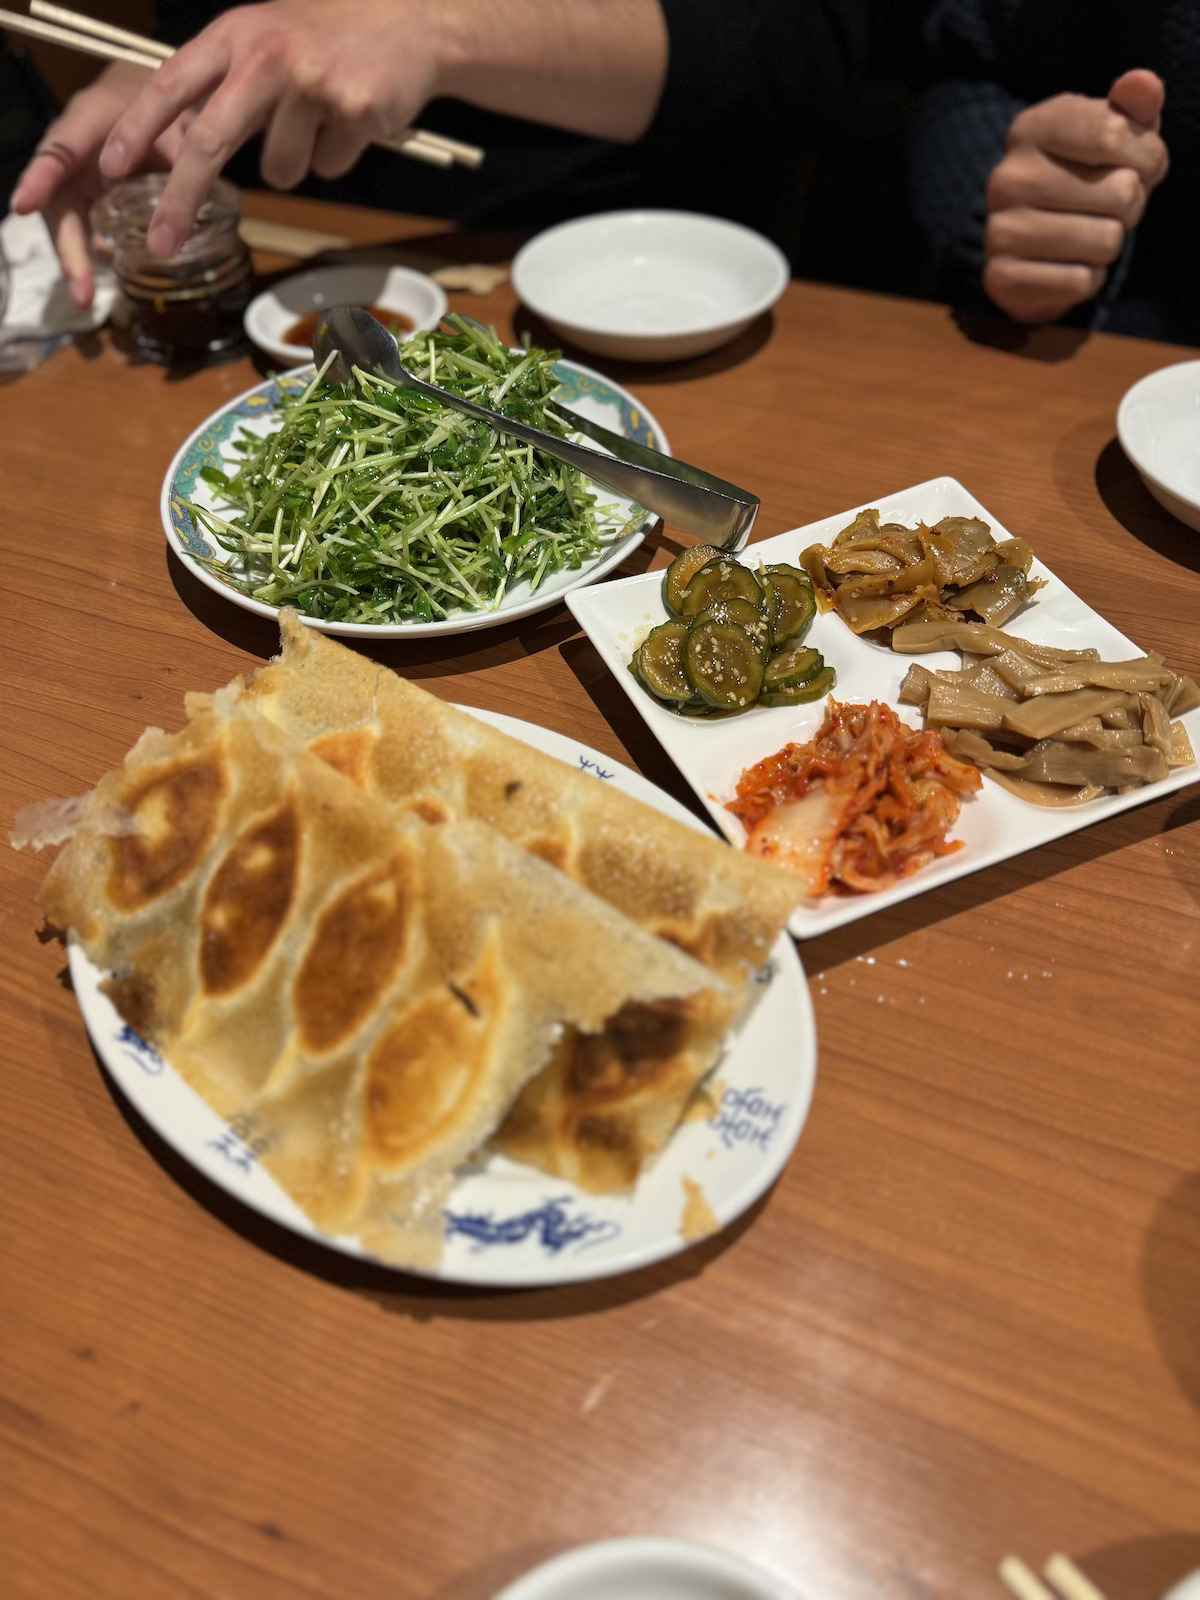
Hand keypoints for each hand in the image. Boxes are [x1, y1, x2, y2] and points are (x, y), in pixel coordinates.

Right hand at [9, 63, 182, 308]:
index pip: (59, 150)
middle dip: (67, 248)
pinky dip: (93, 254)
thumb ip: (182, 157)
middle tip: (81, 292)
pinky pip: (85, 228)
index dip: (40, 178)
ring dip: (77, 261)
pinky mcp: (87, 197)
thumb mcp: (176, 121)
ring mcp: (77, 178)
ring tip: (86, 296)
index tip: (22, 205)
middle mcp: (74, 153)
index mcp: (88, 120)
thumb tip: (195, 202)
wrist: (153, 96)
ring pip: (68, 222)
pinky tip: (102, 279)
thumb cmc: (160, 103)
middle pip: (57, 203)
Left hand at [96, 0, 668, 260]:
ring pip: (281, 169)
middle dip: (182, 198)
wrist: (411, 23)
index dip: (137, 129)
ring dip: (298, 162)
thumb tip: (178, 147)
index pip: (171, 85)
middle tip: (162, 240)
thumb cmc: (328, 39)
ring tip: (320, 123)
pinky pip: (329, 167)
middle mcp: (267, 54)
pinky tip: (353, 120)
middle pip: (210, 140)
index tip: (110, 168)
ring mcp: (312, 83)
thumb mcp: (265, 41)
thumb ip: (224, 84)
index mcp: (236, 35)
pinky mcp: (353, 110)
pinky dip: (339, 156)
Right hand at [983, 69, 1168, 323]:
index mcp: (1031, 128)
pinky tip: (1070, 265)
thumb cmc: (1086, 178)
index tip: (1138, 165)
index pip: (1114, 133)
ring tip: (1089, 234)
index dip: (1148, 155)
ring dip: (1110, 243)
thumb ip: (1134, 105)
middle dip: (1131, 204)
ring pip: (1106, 240)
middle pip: (1119, 191)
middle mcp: (1008, 177)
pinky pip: (1081, 281)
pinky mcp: (1001, 278)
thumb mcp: (1113, 132)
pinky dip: (1088, 278)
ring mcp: (1000, 230)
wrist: (1033, 244)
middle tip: (1109, 207)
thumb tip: (1144, 85)